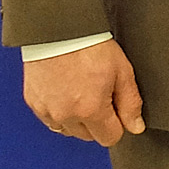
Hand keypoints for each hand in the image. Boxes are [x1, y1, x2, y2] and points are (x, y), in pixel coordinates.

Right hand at [24, 39, 144, 145]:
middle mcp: (65, 115)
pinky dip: (59, 112)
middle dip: (98, 122)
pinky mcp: (33, 103)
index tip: (117, 110)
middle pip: (88, 136)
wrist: (58, 30)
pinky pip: (50, 120)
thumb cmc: (89, 46)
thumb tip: (135, 126)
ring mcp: (46, 110)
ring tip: (82, 93)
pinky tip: (66, 93)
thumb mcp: (122, 72)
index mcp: (90, 110)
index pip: (109, 138)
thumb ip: (130, 103)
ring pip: (68, 130)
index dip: (118, 125)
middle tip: (100, 95)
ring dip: (77, 120)